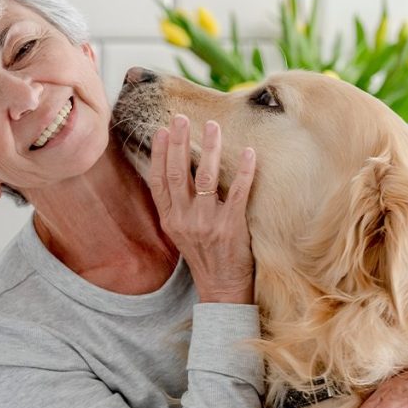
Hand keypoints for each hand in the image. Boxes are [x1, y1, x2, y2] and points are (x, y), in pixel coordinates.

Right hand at [148, 114, 255, 303]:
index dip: (160, 154)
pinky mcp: (231, 227)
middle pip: (178, 174)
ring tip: (213, 126)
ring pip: (206, 178)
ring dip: (210, 149)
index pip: (159, 181)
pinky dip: (244, 171)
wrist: (222, 288)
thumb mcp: (180, 232)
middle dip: (180, 143)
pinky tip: (249, 152)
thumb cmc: (204, 256)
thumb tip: (177, 170)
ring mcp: (207, 224)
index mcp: (170, 219)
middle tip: (182, 119)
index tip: (163, 131)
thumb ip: (177, 205)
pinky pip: (238, 193)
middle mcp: (184, 220)